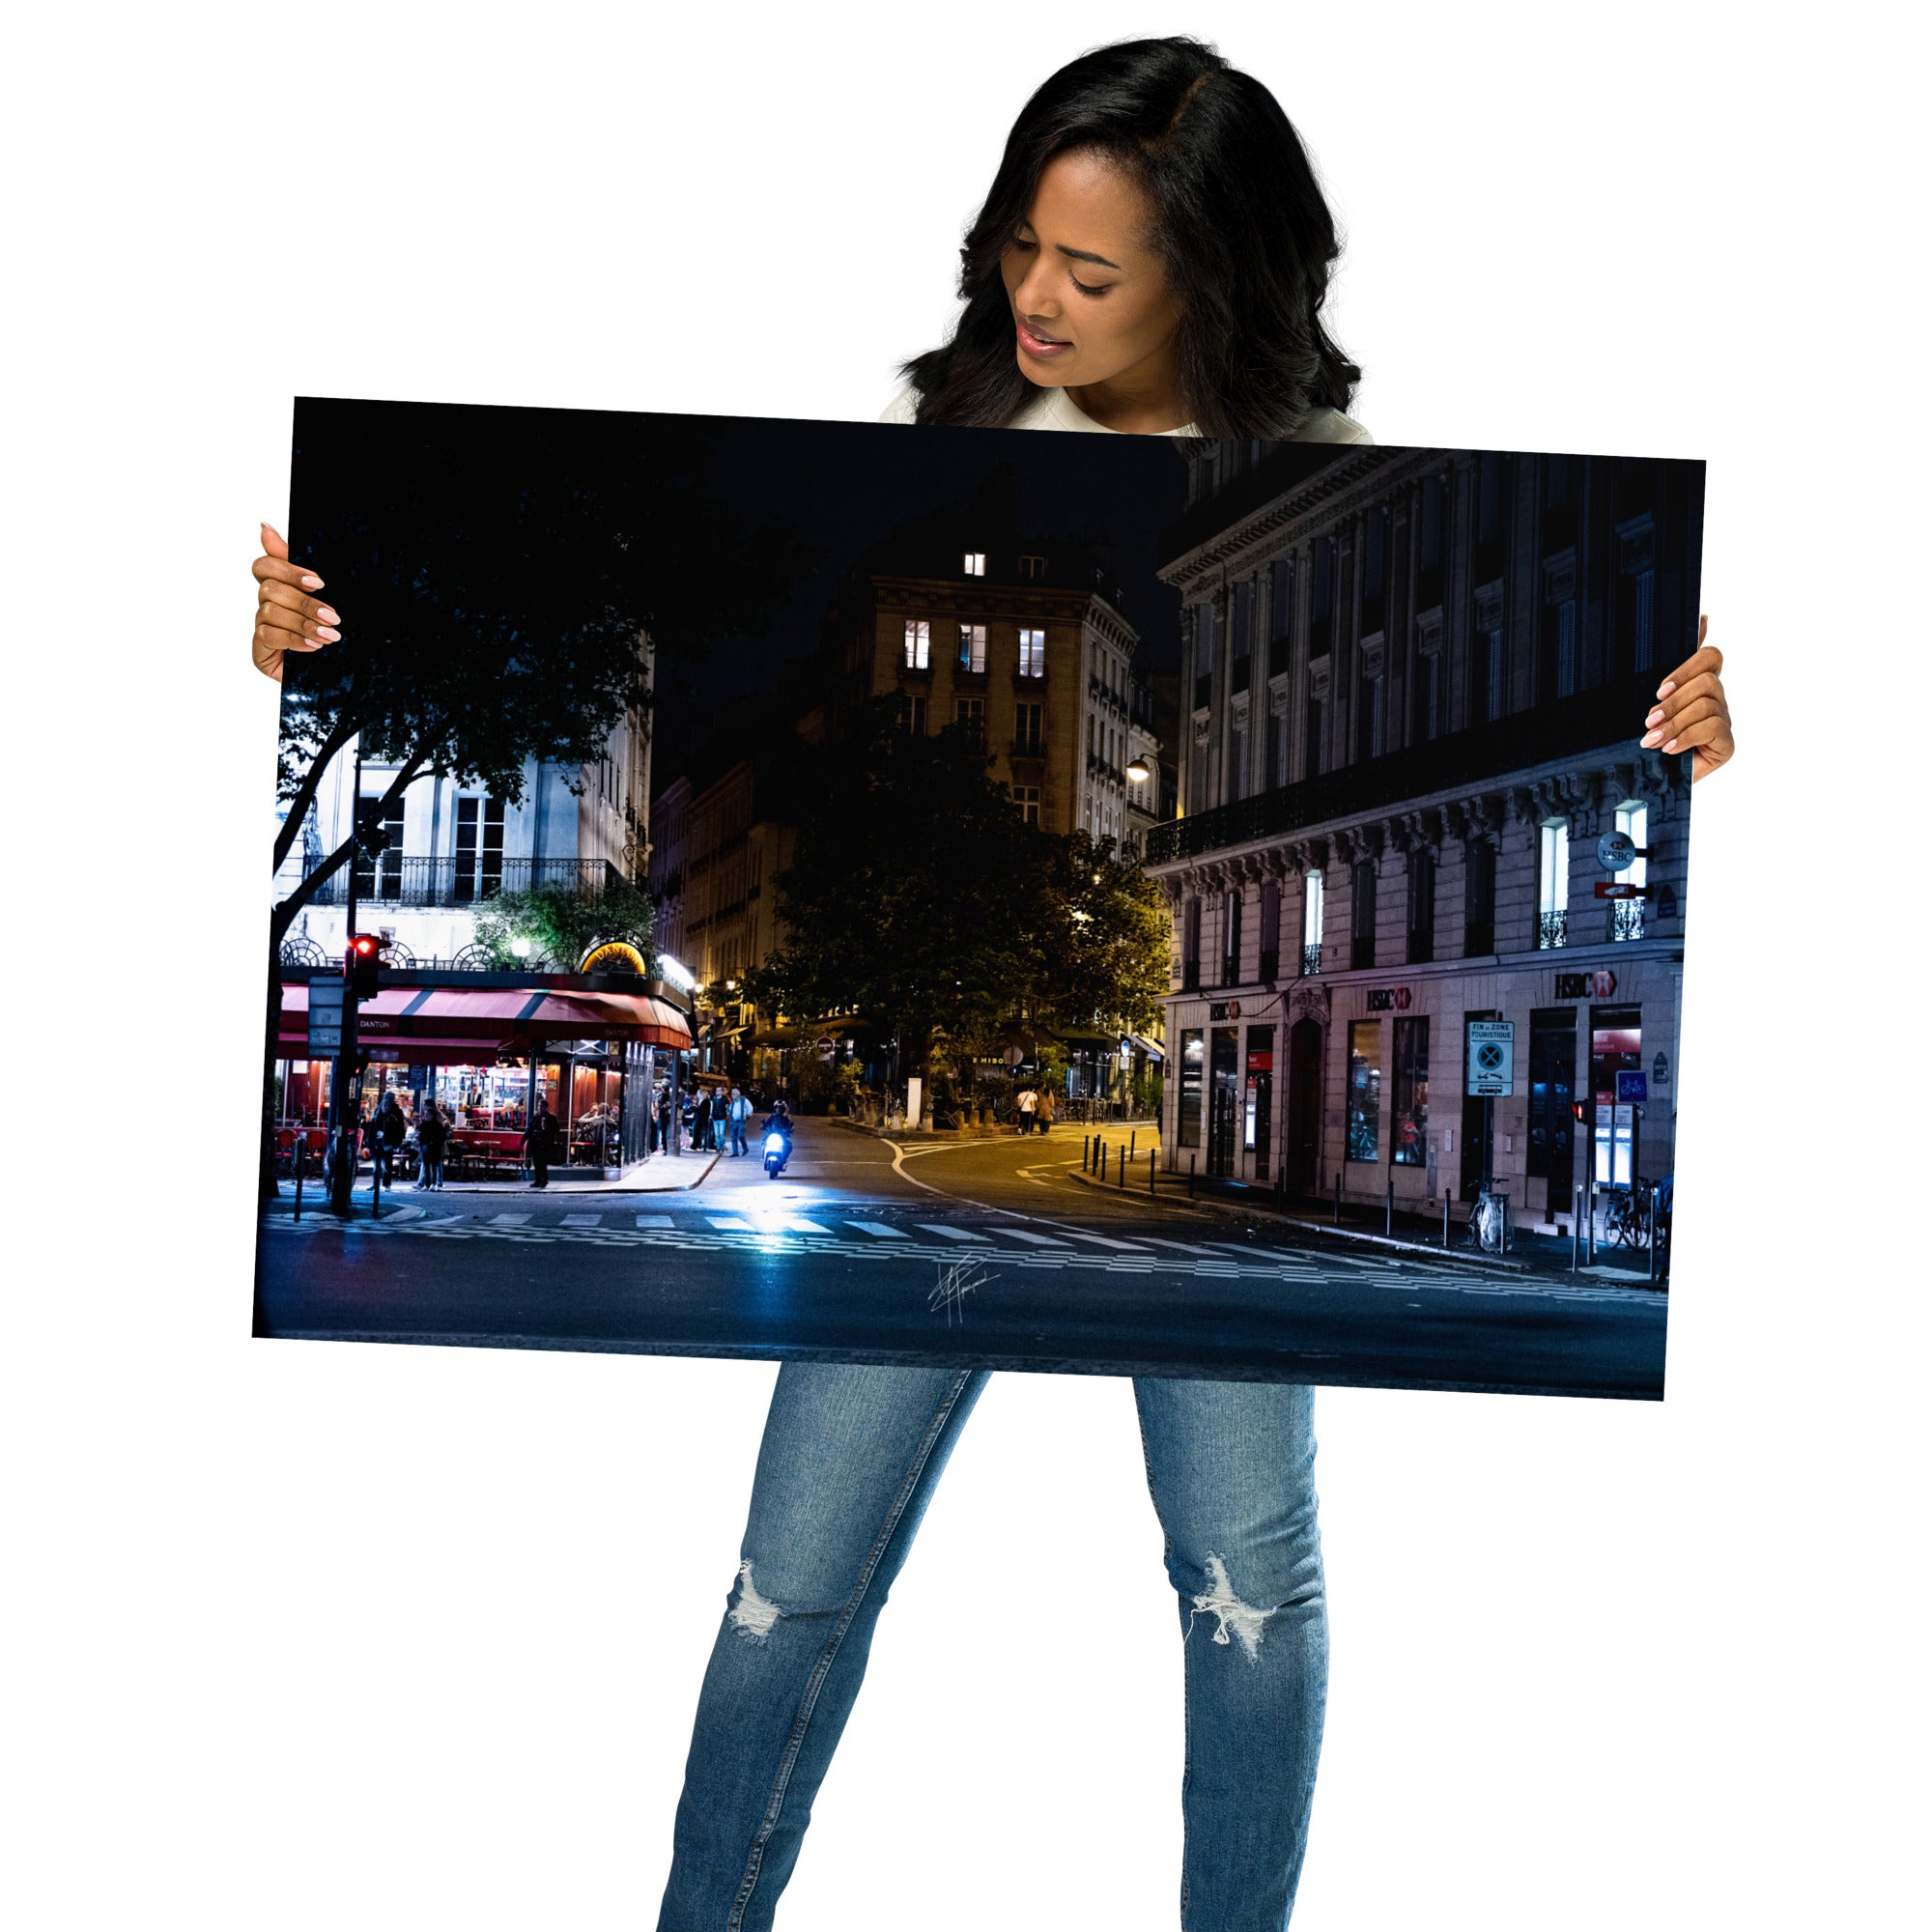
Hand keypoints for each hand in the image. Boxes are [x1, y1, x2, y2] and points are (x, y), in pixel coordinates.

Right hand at [251, 522, 338, 682]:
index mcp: (280, 587)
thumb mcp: (323, 597)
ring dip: (304, 623)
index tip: (318, 582)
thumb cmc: (328, 631)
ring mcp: (261, 627)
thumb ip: (299, 567)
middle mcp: (266, 604)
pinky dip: (294, 639)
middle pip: (270, 589)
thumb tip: (264, 526)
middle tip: (333, 616)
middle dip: (305, 603)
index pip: (264, 566)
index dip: (287, 570)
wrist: (335, 673)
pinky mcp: (259, 650)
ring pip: (270, 612)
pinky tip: (313, 647)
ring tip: (330, 636)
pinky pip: (268, 636)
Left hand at [1640, 615, 1733, 781]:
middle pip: (1707, 680)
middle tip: (1649, 720)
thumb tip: (1702, 618)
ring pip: (1706, 705)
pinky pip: (1713, 727)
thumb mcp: (1650, 702)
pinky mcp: (1726, 744)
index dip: (1687, 667)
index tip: (1659, 689)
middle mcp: (1715, 698)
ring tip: (1652, 739)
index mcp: (1699, 683)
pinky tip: (1670, 749)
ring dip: (1675, 722)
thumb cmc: (1648, 738)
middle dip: (1673, 701)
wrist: (1647, 781)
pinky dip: (1686, 737)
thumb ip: (1668, 666)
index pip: (1710, 656)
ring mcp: (1723, 720)